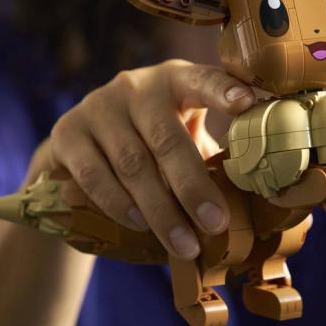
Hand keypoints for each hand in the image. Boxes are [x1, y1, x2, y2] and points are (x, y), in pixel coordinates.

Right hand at [42, 59, 254, 259]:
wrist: (78, 148)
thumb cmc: (150, 144)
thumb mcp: (181, 135)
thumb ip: (210, 155)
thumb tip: (257, 202)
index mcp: (175, 81)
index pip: (202, 80)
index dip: (224, 91)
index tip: (248, 103)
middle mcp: (136, 86)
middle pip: (167, 138)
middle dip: (193, 186)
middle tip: (216, 224)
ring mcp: (98, 106)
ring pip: (132, 164)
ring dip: (160, 210)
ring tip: (184, 245)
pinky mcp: (68, 133)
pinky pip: (94, 175)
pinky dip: (119, 204)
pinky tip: (140, 225)